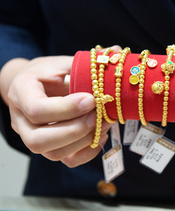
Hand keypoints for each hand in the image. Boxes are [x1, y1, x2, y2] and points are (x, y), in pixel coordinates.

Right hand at [0, 46, 120, 166]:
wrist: (37, 86)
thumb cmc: (50, 72)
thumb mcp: (63, 62)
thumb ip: (86, 62)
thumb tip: (117, 51)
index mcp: (22, 92)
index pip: (36, 109)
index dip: (66, 108)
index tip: (91, 99)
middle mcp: (21, 120)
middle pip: (38, 140)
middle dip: (74, 130)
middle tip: (98, 116)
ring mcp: (33, 137)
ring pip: (53, 154)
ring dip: (83, 141)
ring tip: (105, 123)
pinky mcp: (50, 147)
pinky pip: (66, 160)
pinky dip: (87, 152)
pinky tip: (101, 136)